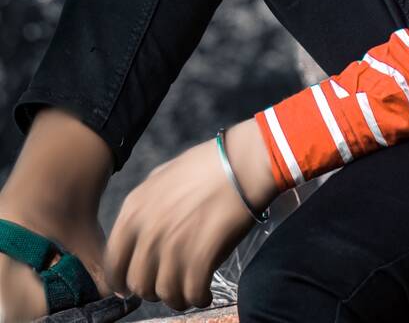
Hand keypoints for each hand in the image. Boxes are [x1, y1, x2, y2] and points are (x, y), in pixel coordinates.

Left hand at [103, 120, 277, 310]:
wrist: (242, 164)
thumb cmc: (205, 166)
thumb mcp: (161, 177)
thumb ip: (143, 208)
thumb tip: (137, 237)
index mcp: (134, 210)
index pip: (113, 263)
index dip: (122, 281)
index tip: (133, 286)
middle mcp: (148, 232)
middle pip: (138, 283)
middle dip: (153, 289)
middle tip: (169, 283)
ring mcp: (173, 247)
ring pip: (164, 293)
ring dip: (177, 297)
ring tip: (189, 290)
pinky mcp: (200, 259)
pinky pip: (192, 294)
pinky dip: (198, 298)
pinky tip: (205, 293)